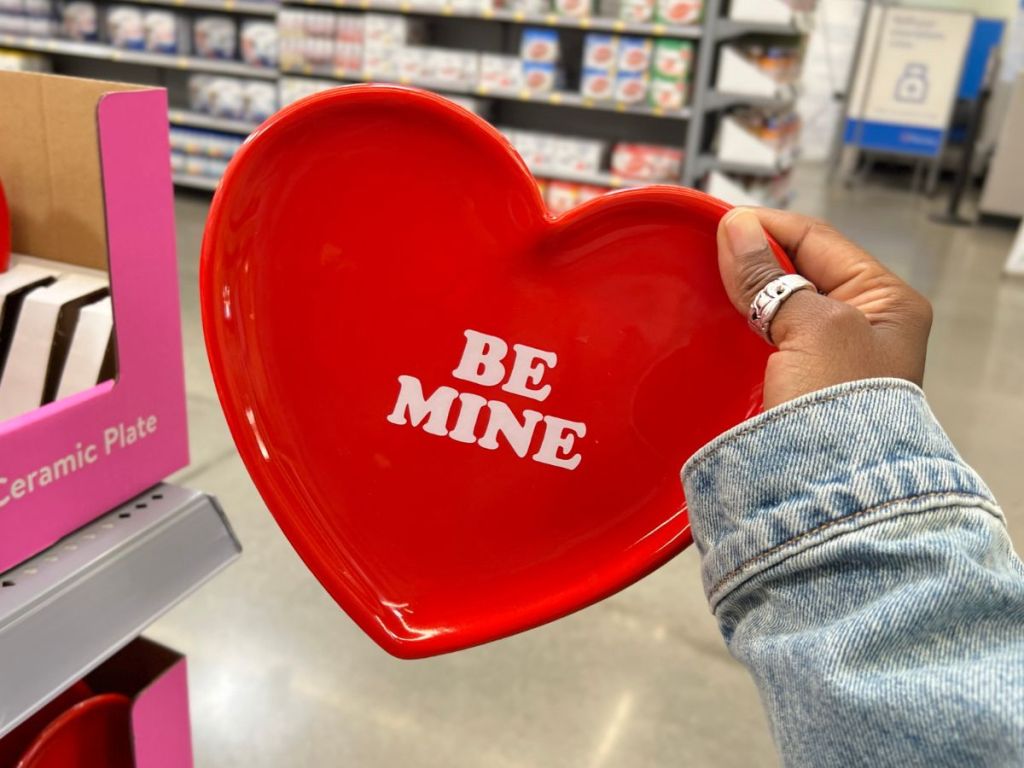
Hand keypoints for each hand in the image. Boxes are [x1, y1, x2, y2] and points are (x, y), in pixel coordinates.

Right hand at [717, 207, 932, 409]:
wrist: (833, 494)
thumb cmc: (844, 412)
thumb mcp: (813, 326)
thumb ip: (771, 275)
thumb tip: (736, 228)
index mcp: (887, 301)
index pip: (820, 241)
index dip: (770, 227)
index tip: (724, 223)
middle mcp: (864, 325)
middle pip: (800, 270)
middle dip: (756, 259)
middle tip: (711, 251)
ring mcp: (832, 357)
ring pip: (781, 304)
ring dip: (748, 291)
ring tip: (711, 281)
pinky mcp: (800, 385)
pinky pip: (769, 338)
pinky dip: (745, 325)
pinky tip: (723, 320)